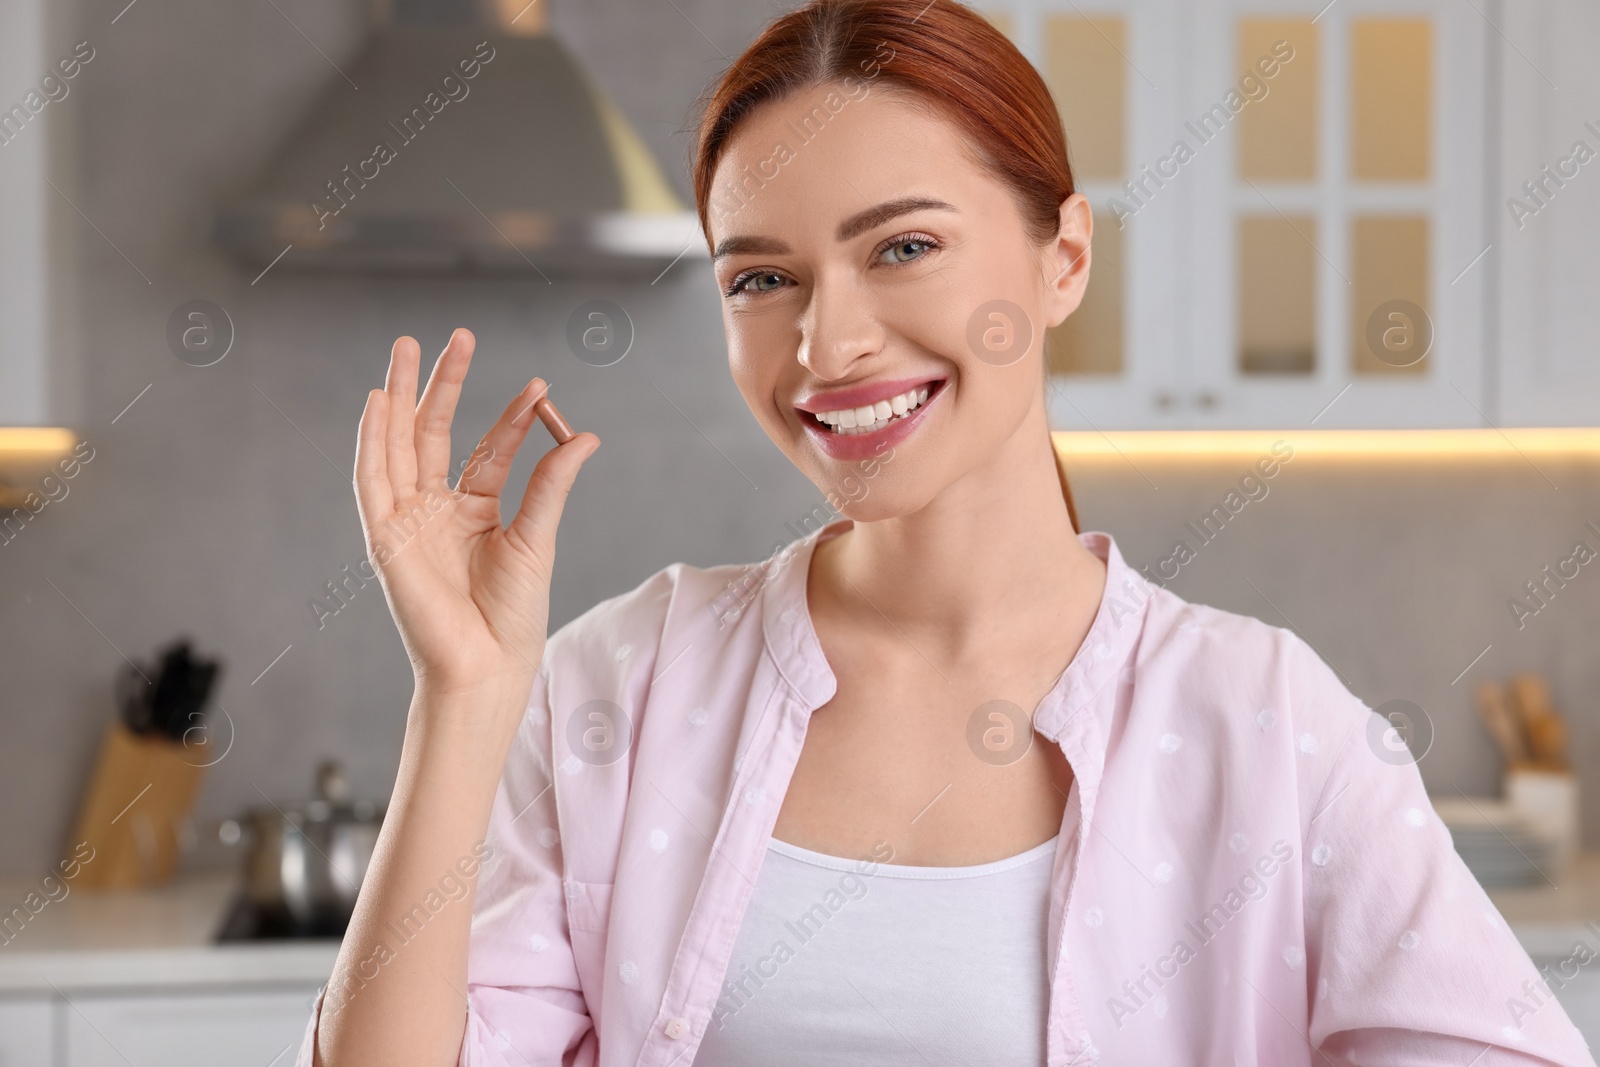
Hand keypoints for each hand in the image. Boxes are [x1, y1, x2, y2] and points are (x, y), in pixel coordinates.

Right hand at [353, 329, 598, 713]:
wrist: (486, 665)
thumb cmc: (512, 617)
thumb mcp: (537, 538)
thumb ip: (551, 483)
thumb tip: (585, 435)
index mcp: (475, 513)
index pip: (489, 449)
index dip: (511, 415)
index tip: (540, 385)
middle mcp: (436, 512)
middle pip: (432, 433)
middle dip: (443, 383)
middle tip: (460, 336)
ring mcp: (408, 521)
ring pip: (398, 444)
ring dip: (399, 395)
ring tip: (407, 347)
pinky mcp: (385, 536)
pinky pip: (372, 478)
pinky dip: (371, 439)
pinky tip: (377, 399)